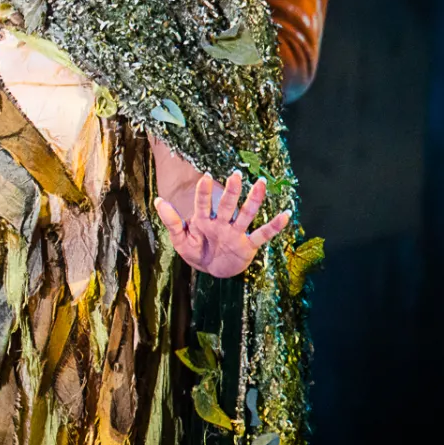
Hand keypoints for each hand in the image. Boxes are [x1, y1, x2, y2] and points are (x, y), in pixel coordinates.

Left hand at [156, 172, 291, 278]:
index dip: (204, 192)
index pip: (203, 204)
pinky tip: (285, 215)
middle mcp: (222, 223)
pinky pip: (262, 235)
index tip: (205, 175)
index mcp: (204, 220)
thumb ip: (171, 222)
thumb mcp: (179, 239)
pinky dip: (274, 226)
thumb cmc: (195, 252)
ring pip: (246, 215)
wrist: (210, 270)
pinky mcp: (248, 246)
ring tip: (261, 183)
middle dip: (231, 191)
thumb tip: (158, 200)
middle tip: (235, 174)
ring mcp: (236, 233)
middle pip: (227, 205)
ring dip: (253, 200)